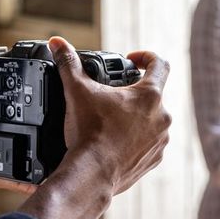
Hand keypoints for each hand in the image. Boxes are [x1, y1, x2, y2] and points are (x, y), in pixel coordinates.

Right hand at [49, 36, 171, 194]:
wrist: (90, 175)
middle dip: (133, 92)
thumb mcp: (77, 91)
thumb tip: (57, 43)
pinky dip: (136, 139)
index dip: (144, 56)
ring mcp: (160, 140)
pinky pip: (149, 142)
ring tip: (113, 119)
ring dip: (137, 116)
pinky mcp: (153, 159)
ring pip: (153, 119)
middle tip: (112, 95)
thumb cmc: (89, 133)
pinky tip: (116, 140)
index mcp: (150, 96)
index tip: (131, 60)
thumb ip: (69, 63)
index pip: (159, 64)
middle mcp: (162, 117)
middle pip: (153, 94)